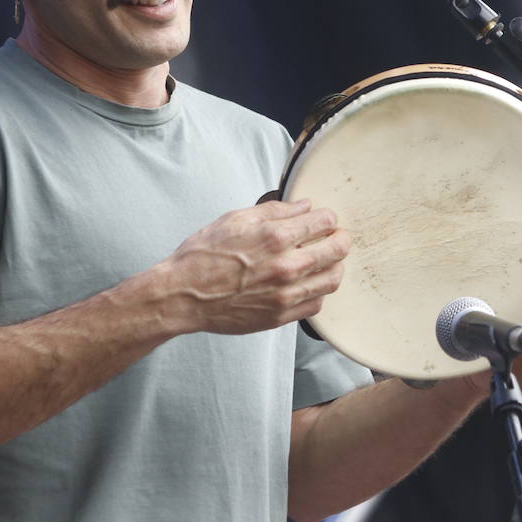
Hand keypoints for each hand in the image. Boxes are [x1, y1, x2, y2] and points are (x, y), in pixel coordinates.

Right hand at [157, 199, 349, 335]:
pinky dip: (317, 292)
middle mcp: (286, 266)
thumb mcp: (236, 219)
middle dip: (339, 239)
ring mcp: (285, 294)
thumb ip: (276, 210)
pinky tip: (307, 283)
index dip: (328, 218)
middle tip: (334, 238)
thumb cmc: (204, 255)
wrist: (182, 295)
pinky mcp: (280, 316)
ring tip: (324, 261)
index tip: (324, 220)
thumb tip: (305, 205)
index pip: (325, 222)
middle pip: (338, 250)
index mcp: (276, 237)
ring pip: (333, 279)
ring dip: (333, 266)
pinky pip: (316, 304)